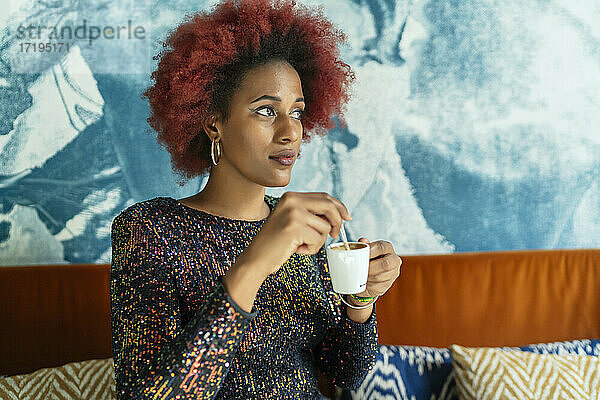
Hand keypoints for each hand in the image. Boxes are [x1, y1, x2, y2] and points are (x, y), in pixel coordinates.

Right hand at [237, 191, 351, 277]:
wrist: (256, 258)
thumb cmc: (276, 243)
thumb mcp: (292, 220)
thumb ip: (310, 213)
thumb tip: (339, 214)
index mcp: (292, 196)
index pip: (324, 196)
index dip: (339, 207)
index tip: (347, 217)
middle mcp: (292, 200)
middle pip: (329, 206)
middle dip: (337, 222)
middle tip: (334, 235)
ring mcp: (293, 213)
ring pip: (325, 226)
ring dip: (318, 241)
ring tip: (301, 245)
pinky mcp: (295, 228)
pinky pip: (318, 239)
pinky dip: (312, 249)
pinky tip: (297, 250)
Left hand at [353, 238, 401, 298]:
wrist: (371, 274)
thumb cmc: (368, 259)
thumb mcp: (365, 250)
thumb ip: (364, 245)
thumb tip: (362, 240)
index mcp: (388, 248)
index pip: (382, 247)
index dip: (371, 251)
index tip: (361, 256)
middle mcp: (394, 260)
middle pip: (385, 264)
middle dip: (370, 267)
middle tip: (359, 268)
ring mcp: (393, 273)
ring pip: (380, 276)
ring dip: (367, 276)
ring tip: (359, 275)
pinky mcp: (387, 285)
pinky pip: (377, 286)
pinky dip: (367, 285)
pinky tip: (362, 282)